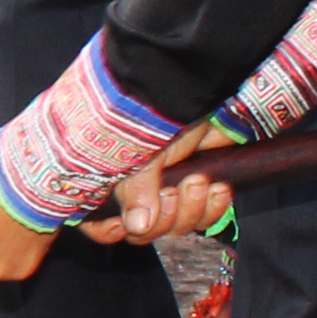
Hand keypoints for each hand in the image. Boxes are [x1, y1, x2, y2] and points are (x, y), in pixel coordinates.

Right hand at [98, 121, 239, 243]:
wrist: (198, 86)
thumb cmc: (154, 111)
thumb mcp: (137, 151)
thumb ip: (134, 191)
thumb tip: (138, 228)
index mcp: (110, 178)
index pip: (98, 221)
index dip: (110, 230)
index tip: (127, 225)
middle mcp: (138, 186)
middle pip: (146, 230)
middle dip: (165, 216)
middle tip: (173, 189)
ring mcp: (171, 186)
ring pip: (178, 226)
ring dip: (192, 209)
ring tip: (198, 179)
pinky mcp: (202, 183)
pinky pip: (207, 216)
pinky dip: (214, 206)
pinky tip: (218, 187)